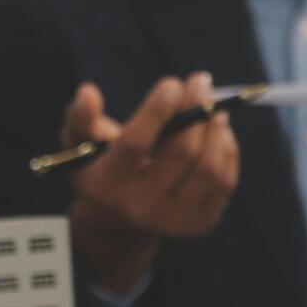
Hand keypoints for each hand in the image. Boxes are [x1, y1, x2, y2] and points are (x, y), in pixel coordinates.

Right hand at [64, 73, 239, 293]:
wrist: (117, 223)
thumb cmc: (99, 168)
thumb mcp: (80, 145)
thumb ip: (81, 117)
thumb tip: (88, 91)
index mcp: (106, 187)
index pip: (135, 145)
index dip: (157, 111)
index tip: (172, 83)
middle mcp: (139, 209)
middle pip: (181, 153)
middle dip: (197, 109)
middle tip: (199, 82)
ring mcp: (172, 221)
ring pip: (209, 168)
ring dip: (216, 129)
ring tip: (213, 106)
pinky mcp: (198, 225)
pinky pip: (224, 182)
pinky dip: (226, 150)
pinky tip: (218, 132)